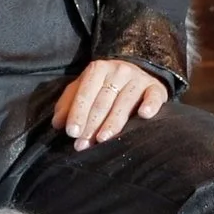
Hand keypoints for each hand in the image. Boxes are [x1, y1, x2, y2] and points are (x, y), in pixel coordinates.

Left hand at [52, 59, 168, 150]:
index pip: (85, 93)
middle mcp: (119, 71)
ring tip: (103, 138)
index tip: (71, 132)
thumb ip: (69, 103)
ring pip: (125, 102)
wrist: (137, 72)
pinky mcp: (156, 88)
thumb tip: (57, 123)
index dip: (77, 113)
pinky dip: (150, 105)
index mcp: (98, 69)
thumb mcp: (84, 89)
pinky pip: (153, 96)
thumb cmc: (104, 85)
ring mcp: (138, 78)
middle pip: (103, 101)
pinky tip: (144, 115)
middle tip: (83, 144)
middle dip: (91, 124)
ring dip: (113, 122)